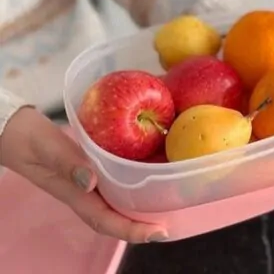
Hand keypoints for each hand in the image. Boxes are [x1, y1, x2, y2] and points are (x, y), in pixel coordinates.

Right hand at [0, 107, 167, 242]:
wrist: (15, 130)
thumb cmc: (28, 139)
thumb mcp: (46, 148)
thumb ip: (66, 163)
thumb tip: (90, 182)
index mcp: (74, 192)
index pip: (105, 220)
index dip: (131, 231)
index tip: (156, 234)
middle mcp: (83, 192)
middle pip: (114, 219)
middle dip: (139, 228)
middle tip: (166, 230)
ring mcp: (86, 183)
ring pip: (114, 205)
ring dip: (137, 212)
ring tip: (163, 212)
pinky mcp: (89, 170)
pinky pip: (112, 187)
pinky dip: (130, 191)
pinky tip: (145, 184)